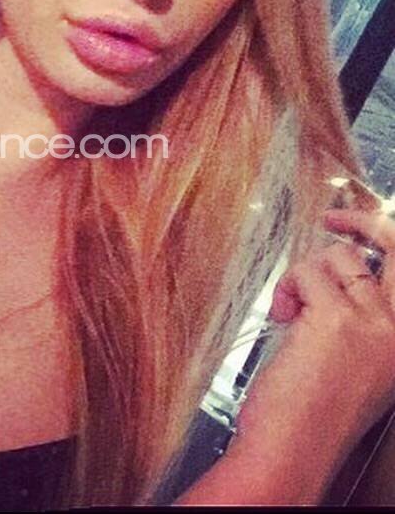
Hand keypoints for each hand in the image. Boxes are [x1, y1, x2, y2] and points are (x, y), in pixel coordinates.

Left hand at [239, 208, 394, 456]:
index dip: (383, 239)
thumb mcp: (357, 362)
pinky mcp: (335, 318)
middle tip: (334, 219)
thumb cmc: (315, 410)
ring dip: (303, 273)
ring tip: (290, 307)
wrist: (295, 446)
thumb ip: (357, 320)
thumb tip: (334, 277)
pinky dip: (287, 287)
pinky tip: (282, 316)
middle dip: (362, 222)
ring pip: (334, 256)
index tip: (354, 226)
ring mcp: (373, 320)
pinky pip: (305, 272)